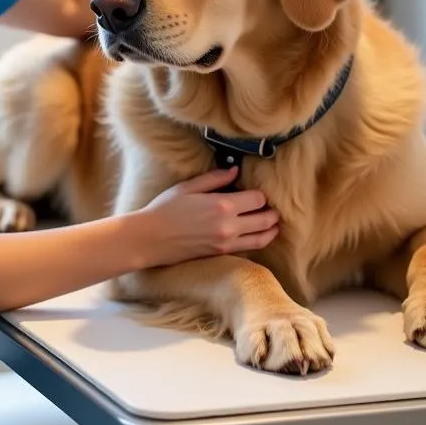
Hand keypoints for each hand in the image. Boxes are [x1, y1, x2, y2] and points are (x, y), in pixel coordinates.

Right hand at [132, 168, 279, 267]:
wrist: (150, 238)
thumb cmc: (165, 209)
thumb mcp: (188, 187)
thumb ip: (215, 178)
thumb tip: (235, 171)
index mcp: (222, 205)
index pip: (257, 199)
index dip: (261, 195)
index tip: (259, 192)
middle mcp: (229, 225)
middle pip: (265, 219)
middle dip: (272, 213)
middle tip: (274, 208)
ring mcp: (226, 242)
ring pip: (261, 238)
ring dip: (271, 230)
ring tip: (274, 224)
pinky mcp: (221, 253)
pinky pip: (248, 248)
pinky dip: (258, 241)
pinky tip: (257, 235)